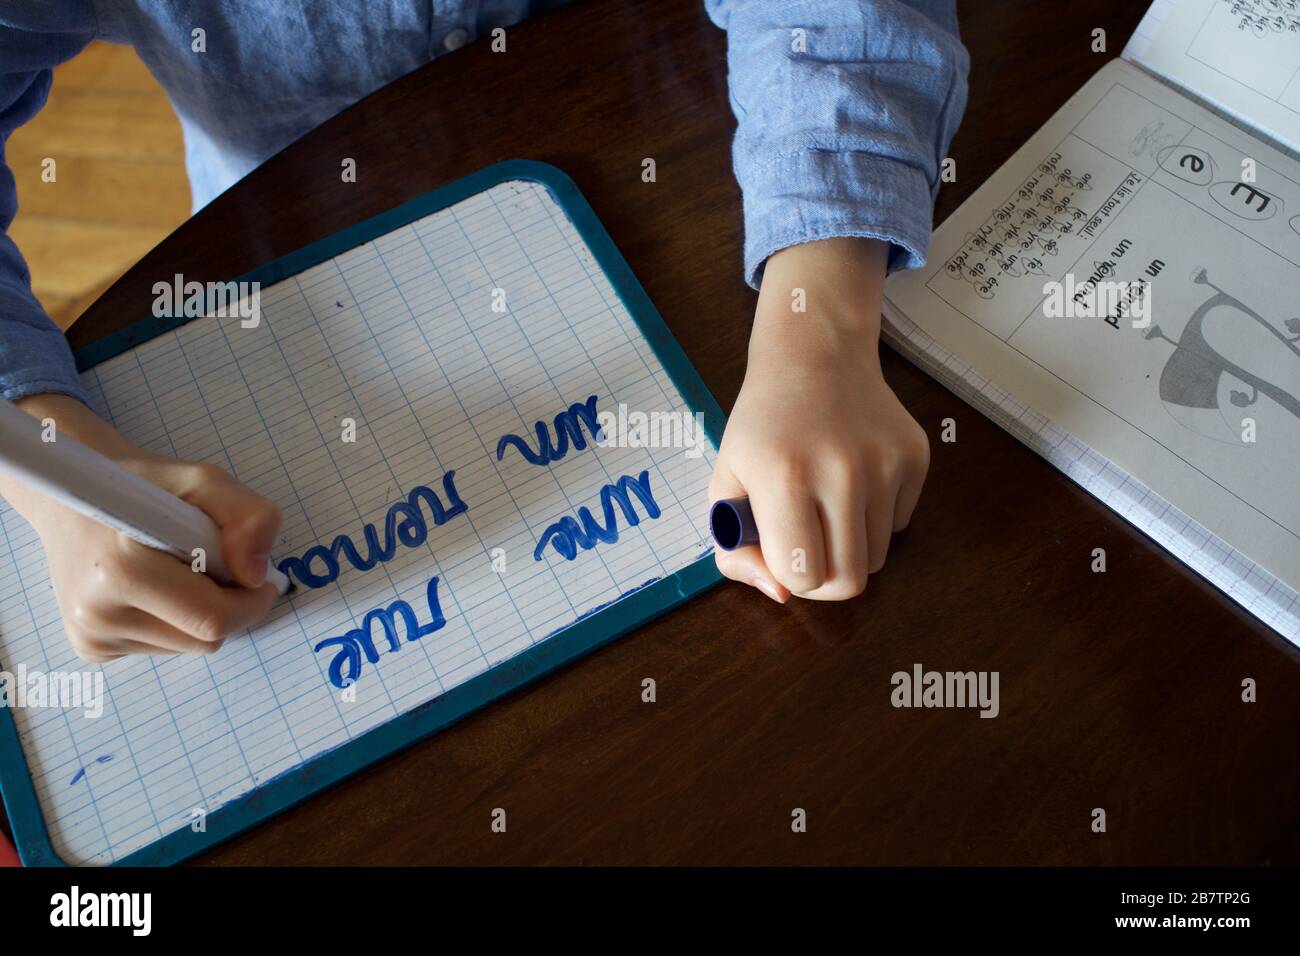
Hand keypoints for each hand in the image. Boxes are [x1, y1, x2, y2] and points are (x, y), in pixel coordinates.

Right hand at [0, 394, 282, 661]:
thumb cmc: (143, 486)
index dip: (250, 601)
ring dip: (201, 613)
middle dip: (230, 606)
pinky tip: (154, 588)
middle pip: (206, 639)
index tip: (259, 577)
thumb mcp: (204, 481)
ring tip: (177, 570)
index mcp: (122, 569)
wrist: (72, 497)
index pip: (212, 618)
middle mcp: (98, 612)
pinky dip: (175, 621)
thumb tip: (254, 575)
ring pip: (188, 647)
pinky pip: (164, 648)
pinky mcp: (91, 648)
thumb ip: (248, 516)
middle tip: (219, 566)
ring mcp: (91, 635)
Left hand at [709, 238, 929, 600]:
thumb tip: (782, 596)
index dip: (788, 576)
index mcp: (783, 476)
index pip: (803, 578)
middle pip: (851, 582)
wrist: (814, 355)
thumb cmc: (763, 427)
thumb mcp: (726, 481)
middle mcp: (840, 470)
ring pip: (878, 558)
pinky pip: (899, 523)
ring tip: (826, 504)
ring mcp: (884, 463)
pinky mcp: (915, 456)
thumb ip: (734, 549)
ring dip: (850, 546)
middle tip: (807, 547)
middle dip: (825, 579)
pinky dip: (875, 517)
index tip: (780, 550)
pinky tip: (853, 478)